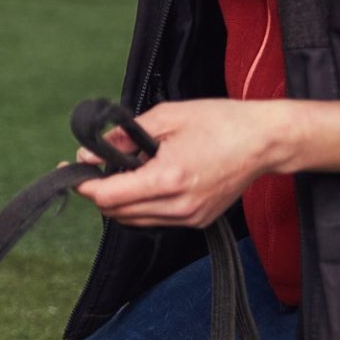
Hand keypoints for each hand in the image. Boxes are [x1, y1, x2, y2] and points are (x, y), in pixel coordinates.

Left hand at [71, 99, 290, 227]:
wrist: (266, 140)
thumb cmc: (220, 122)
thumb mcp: (164, 118)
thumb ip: (121, 139)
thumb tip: (88, 155)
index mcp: (169, 179)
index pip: (108, 197)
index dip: (84, 185)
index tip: (73, 171)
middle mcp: (179, 205)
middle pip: (116, 212)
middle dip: (98, 192)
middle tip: (94, 167)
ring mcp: (190, 217)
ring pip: (132, 220)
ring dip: (118, 200)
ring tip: (121, 172)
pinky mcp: (198, 220)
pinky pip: (154, 219)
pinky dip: (140, 205)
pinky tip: (145, 181)